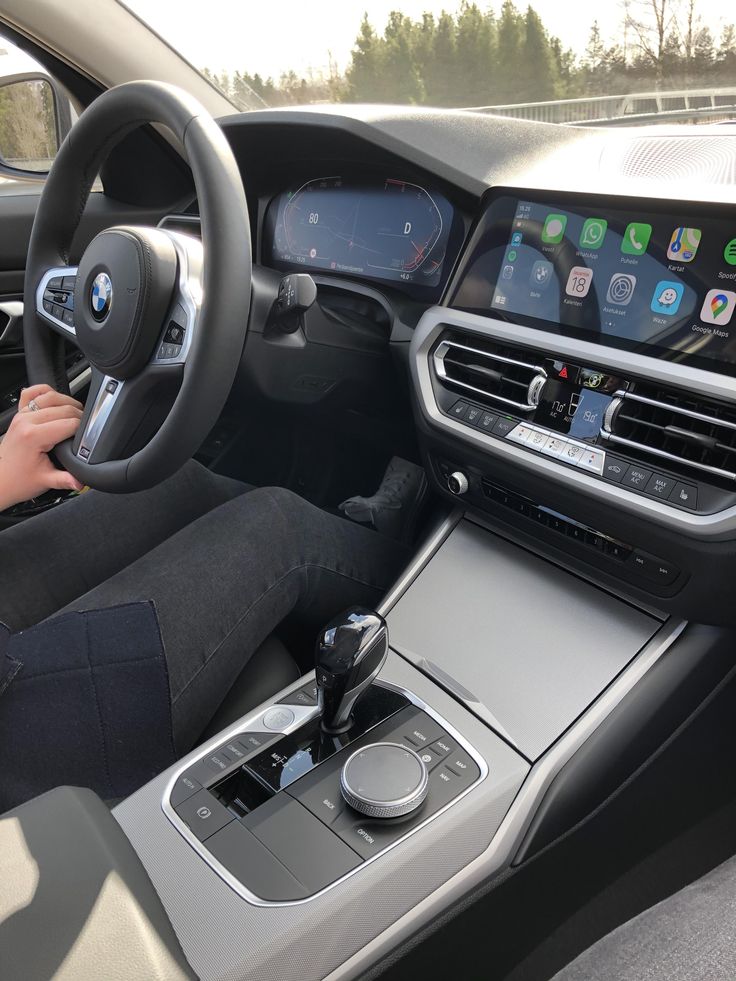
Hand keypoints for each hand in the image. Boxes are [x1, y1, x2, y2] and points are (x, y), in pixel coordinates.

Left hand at [0, 384, 84, 509]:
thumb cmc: (18, 481)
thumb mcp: (46, 482)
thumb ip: (66, 480)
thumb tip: (82, 481)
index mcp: (34, 436)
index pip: (70, 424)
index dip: (84, 430)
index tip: (88, 438)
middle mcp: (27, 421)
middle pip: (63, 408)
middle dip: (79, 416)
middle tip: (86, 429)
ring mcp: (22, 415)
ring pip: (51, 396)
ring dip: (67, 402)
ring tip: (77, 414)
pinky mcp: (19, 415)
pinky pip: (31, 393)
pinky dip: (45, 392)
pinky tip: (55, 400)